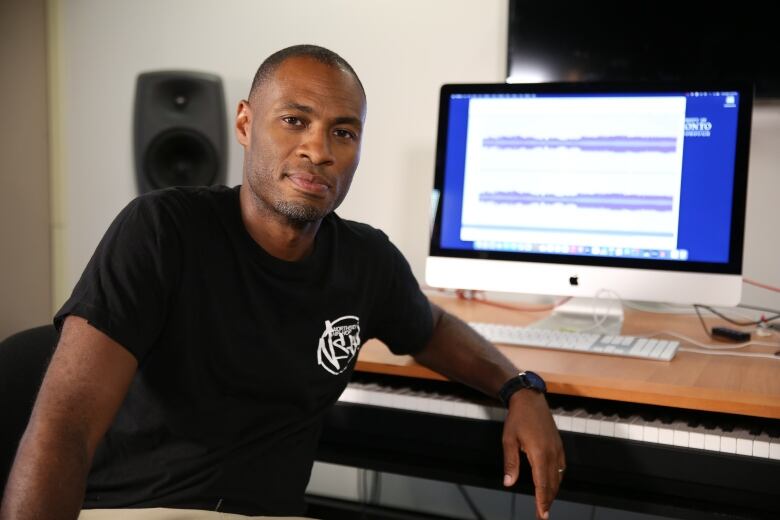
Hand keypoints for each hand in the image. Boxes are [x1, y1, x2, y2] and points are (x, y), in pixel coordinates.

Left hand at [502, 389, 564, 519]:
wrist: (529, 399)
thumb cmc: (517, 418)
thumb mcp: (508, 440)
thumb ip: (510, 463)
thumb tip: (509, 483)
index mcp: (539, 453)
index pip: (542, 483)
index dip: (542, 501)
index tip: (542, 514)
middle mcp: (552, 453)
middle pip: (552, 483)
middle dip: (548, 500)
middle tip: (543, 514)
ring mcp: (557, 448)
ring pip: (557, 476)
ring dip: (552, 490)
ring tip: (546, 502)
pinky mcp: (558, 444)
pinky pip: (561, 467)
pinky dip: (557, 478)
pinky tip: (552, 482)